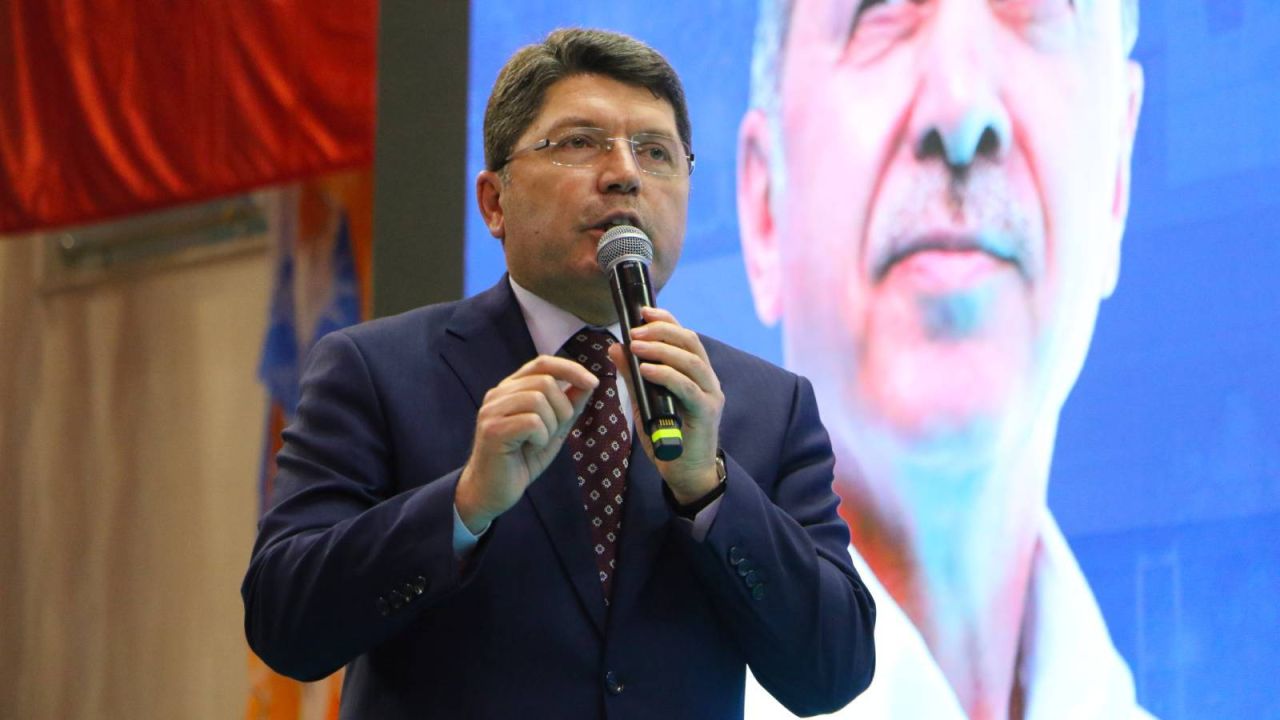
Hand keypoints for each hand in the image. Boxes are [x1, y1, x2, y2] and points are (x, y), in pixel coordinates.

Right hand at [456, 355, 597, 532]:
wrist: (492, 492)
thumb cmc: (521, 459)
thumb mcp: (553, 428)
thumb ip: (569, 405)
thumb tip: (589, 384)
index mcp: (511, 388)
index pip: (543, 363)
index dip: (571, 368)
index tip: (593, 383)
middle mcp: (498, 394)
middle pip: (545, 382)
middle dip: (562, 408)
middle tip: (553, 432)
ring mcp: (492, 411)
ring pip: (539, 399)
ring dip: (551, 425)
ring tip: (539, 442)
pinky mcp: (493, 430)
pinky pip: (532, 422)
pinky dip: (541, 437)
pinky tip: (530, 448)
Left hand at [609, 307, 723, 503]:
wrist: (685, 474)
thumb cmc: (665, 437)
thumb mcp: (643, 402)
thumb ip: (632, 376)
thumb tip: (615, 348)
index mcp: (695, 373)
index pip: (685, 336)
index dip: (665, 320)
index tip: (642, 311)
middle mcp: (707, 379)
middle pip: (690, 342)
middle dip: (660, 331)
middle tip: (634, 332)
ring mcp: (710, 395)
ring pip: (691, 361)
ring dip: (661, 350)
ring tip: (636, 346)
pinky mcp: (706, 412)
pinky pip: (687, 387)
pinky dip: (666, 375)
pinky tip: (646, 370)